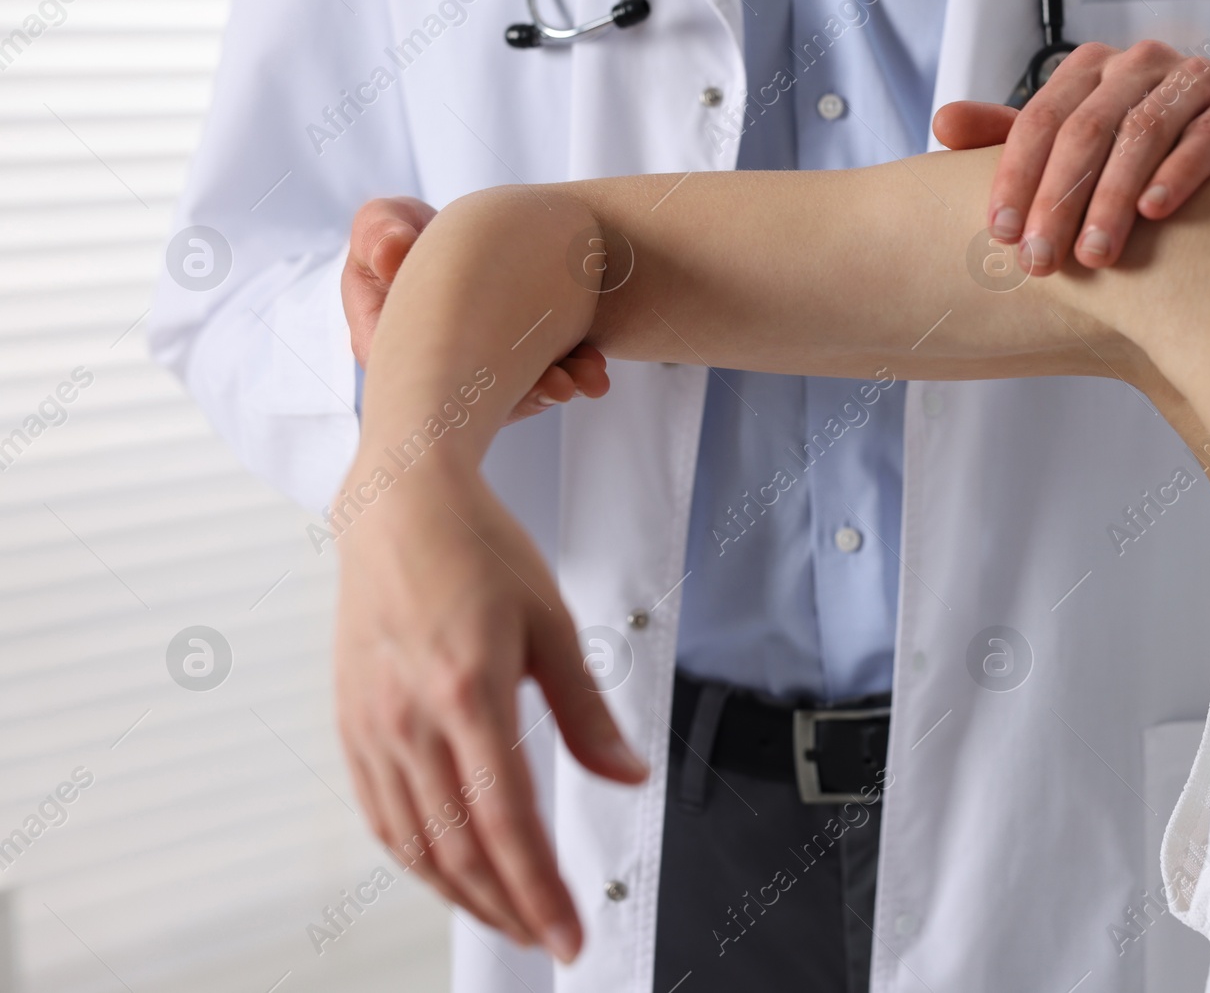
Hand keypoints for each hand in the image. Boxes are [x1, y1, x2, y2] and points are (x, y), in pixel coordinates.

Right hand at [334, 462, 648, 958]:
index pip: (506, 823)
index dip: (539, 892)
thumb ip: (588, 712)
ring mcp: (371, 726)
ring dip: (462, 896)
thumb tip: (627, 774)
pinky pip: (380, 815)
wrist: (400, 505)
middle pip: (457, 849)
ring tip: (506, 917)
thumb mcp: (552, 623)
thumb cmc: (476, 551)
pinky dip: (416, 858)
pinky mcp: (350, 724)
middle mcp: (410, 719)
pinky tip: (445, 871)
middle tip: (545, 937)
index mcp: (467, 692)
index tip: (567, 934)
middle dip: (507, 909)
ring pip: (413, 844)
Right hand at [341, 196, 611, 417]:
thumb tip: (392, 254)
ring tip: (588, 377)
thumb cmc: (401, 238)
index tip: (498, 379)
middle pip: (481, 398)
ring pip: (519, 390)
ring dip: (557, 386)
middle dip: (525, 395)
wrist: (448, 240)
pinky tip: (595, 369)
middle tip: (563, 387)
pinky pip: (542, 375)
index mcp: (395, 352)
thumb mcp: (382, 226)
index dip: (460, 386)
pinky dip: (571, 372)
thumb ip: (378, 234)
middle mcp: (440, 373)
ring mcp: (481, 372)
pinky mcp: (514, 364)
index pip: (425, 380)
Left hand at [932, 40, 1209, 272]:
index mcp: (1092, 72)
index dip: (1015, 177)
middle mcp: (1142, 64)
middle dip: (1058, 200)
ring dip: (1113, 196)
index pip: (1040, 120)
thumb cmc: (1147, 153)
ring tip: (1095, 254)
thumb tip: (942, 124)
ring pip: (1144, 131)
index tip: (1000, 235)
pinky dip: (1182, 169)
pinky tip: (1155, 211)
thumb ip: (1014, 137)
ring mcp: (1199, 75)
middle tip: (1043, 262)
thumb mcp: (1078, 144)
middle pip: (1086, 129)